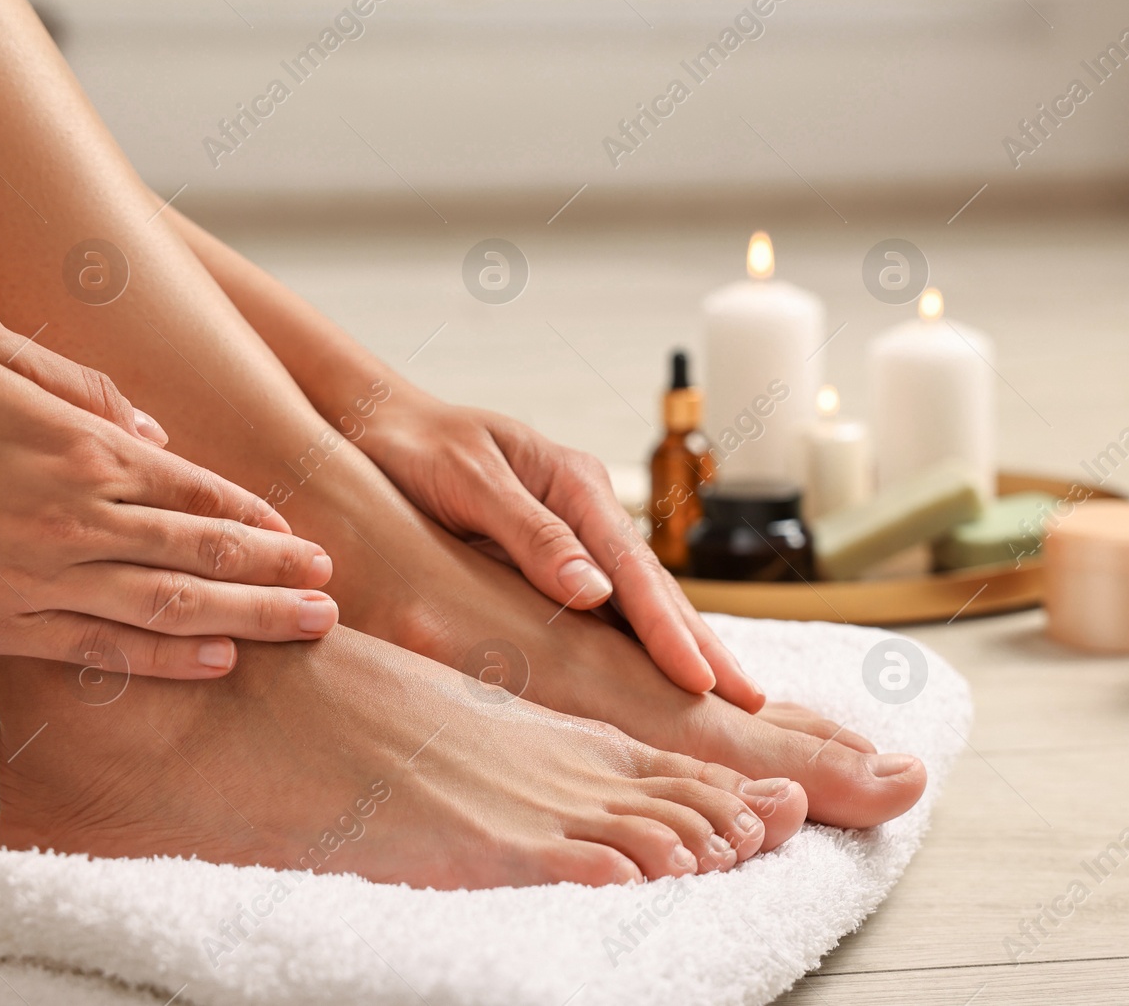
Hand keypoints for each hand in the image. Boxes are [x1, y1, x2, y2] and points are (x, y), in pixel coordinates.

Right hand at [0, 321, 338, 677]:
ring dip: (247, 618)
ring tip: (308, 628)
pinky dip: (164, 658)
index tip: (304, 539)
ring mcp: (38, 576)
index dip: (257, 518)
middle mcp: (75, 516)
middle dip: (276, 573)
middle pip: (203, 551)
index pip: (197, 490)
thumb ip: (87, 391)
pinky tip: (219, 663)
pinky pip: (98, 647)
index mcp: (80, 448)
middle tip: (332, 592)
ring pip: (168, 605)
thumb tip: (157, 436)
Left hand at [361, 390, 764, 710]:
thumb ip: (530, 534)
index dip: (669, 629)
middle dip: (702, 644)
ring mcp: (574, 531)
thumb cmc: (416, 450)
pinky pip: (606, 602)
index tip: (700, 679)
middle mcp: (586, 508)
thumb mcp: (468, 481)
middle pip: (656, 586)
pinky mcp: (552, 553)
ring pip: (640, 596)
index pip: (635, 569)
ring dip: (683, 644)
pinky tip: (660, 670)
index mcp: (575, 484)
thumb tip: (594, 594)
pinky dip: (640, 637)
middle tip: (752, 702)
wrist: (376, 426)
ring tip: (729, 694)